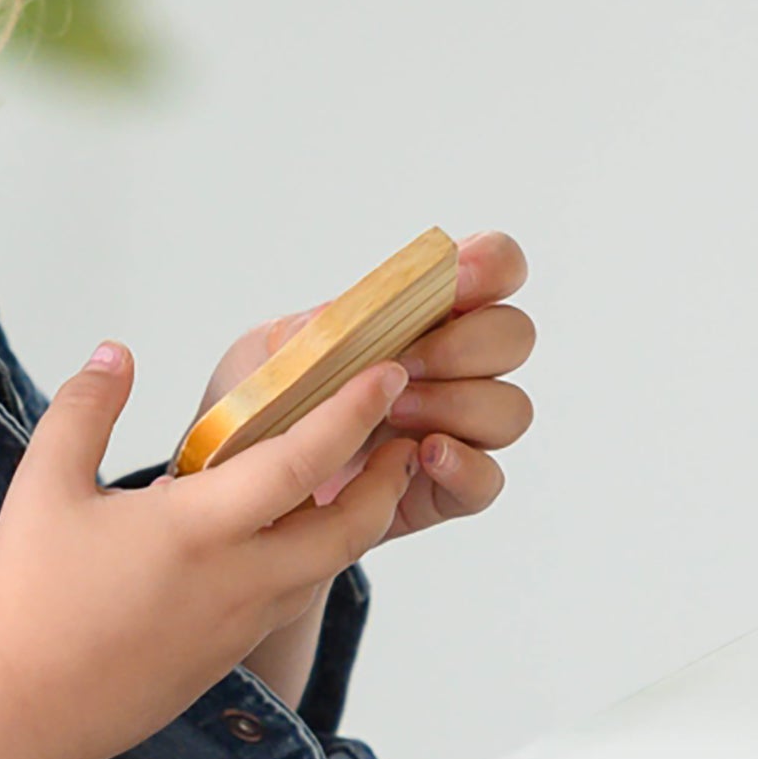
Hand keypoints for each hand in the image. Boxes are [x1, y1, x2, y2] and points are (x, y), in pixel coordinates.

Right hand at [0, 341, 419, 758]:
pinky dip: (308, 562)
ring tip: (355, 484)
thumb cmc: (28, 598)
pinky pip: (286, 601)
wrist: (19, 711)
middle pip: (350, 529)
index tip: (385, 373)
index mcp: (202, 529)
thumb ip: (85, 409)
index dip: (353, 412)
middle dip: (388, 482)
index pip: (305, 461)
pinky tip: (281, 540)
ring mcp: (237, 627)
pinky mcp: (223, 659)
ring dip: (353, 525)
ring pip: (324, 571)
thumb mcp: (43, 486)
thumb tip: (116, 353)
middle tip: (401, 439)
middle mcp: (239, 580)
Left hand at [199, 230, 535, 547]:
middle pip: (514, 335)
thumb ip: (308, 332)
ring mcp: (457, 428)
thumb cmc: (260, 411)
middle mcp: (454, 366)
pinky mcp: (448, 487)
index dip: (491, 265)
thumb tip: (348, 316)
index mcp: (422, 314)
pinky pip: (488, 479)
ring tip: (392, 415)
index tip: (455, 279)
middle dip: (463, 346)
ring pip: (509, 408)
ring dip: (455, 405)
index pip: (494, 268)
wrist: (244, 493)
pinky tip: (420, 457)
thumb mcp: (261, 359)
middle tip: (402, 364)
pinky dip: (462, 466)